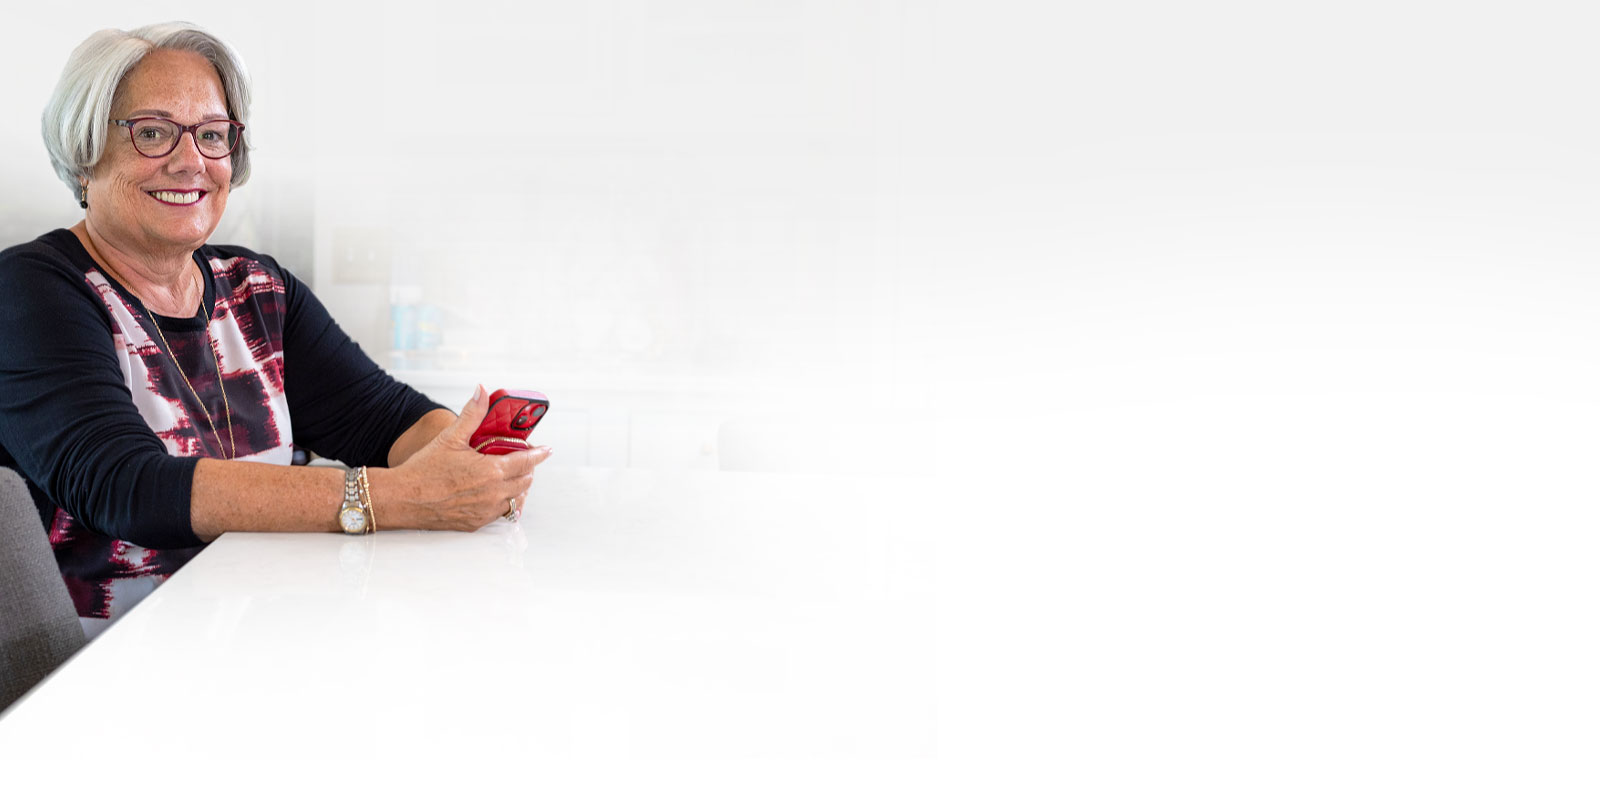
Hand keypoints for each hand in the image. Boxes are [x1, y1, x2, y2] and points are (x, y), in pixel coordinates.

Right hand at [373, 385, 551, 530]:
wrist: (402, 498)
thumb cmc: (423, 469)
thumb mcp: (450, 436)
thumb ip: (472, 414)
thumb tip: (481, 391)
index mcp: (491, 471)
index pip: (527, 462)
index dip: (539, 454)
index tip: (546, 449)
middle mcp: (492, 494)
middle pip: (525, 482)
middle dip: (527, 469)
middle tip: (522, 459)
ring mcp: (485, 511)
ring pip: (515, 500)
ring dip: (517, 487)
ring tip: (510, 476)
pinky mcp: (475, 523)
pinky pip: (500, 514)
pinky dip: (502, 503)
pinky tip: (494, 493)